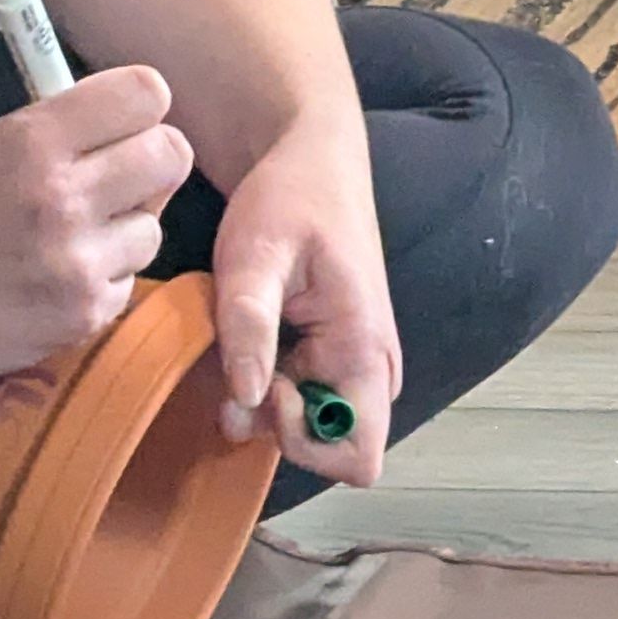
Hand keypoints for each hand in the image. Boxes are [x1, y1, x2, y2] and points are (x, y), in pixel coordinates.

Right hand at [0, 66, 193, 389]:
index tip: (125, 125)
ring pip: (154, 227)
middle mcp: (62, 196)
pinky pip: (129, 282)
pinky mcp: (84, 314)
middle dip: (151, 166)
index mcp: (33, 139)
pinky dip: (101, 281)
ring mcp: (77, 261)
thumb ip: (61, 132)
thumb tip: (138, 121)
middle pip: (172, 155)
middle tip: (117, 180)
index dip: (142, 110)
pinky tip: (52, 282)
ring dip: (123, 232)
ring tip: (67, 240)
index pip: (147, 94)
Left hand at [207, 117, 401, 485]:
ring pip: (315, 428)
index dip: (303, 443)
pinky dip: (269, 385)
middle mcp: (373, 371)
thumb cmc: (290, 198)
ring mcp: (357, 367)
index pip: (359, 458)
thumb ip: (249, 324)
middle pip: (333, 450)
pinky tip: (251, 337)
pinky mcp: (335, 360)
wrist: (313, 161)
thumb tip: (245, 399)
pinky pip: (305, 402)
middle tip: (244, 356)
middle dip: (278, 424)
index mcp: (365, 349)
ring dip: (268, 403)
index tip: (269, 387)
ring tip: (245, 336)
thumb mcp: (255, 251)